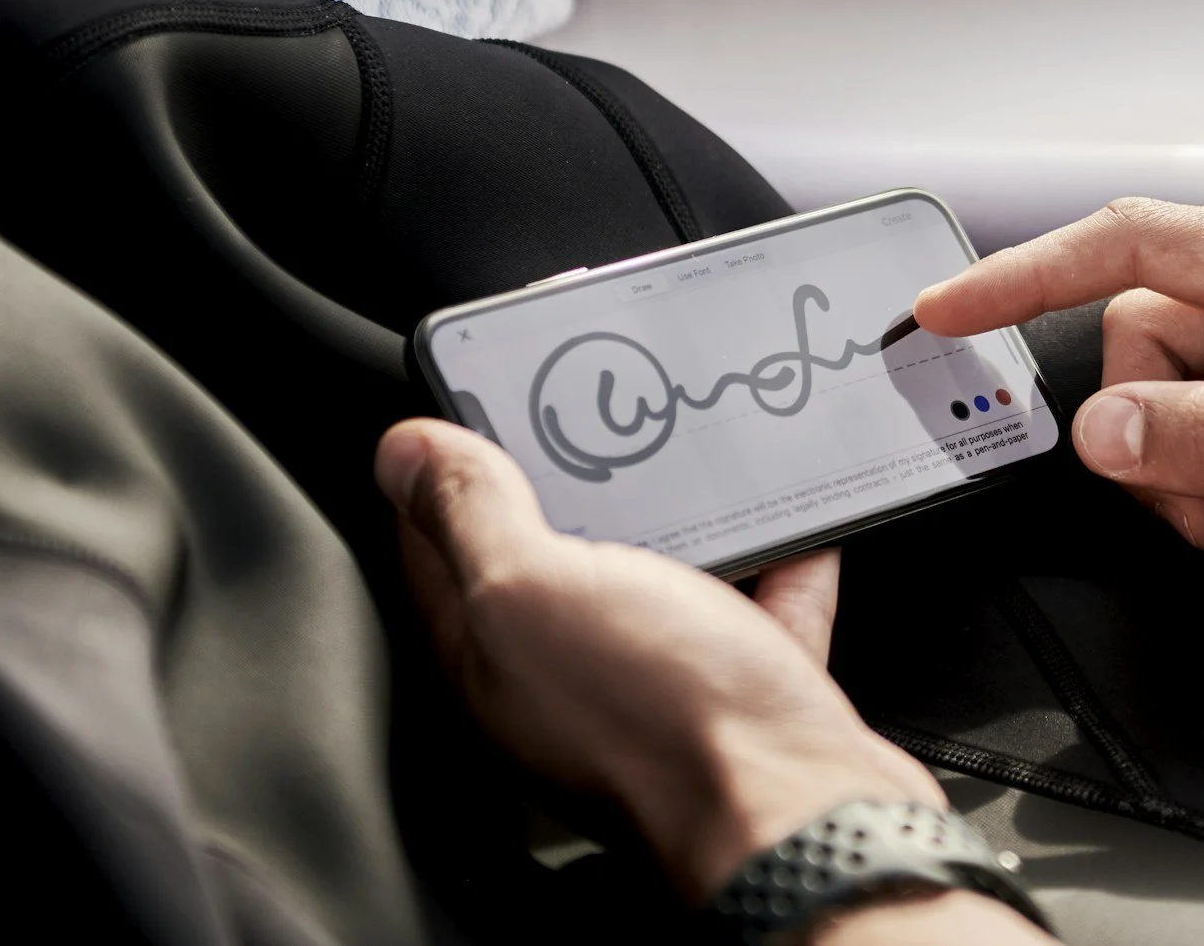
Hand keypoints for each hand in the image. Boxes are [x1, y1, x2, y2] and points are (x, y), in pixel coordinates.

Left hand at [374, 419, 942, 898]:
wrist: (800, 809)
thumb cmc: (662, 721)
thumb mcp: (532, 587)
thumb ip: (471, 515)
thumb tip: (404, 452)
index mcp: (494, 653)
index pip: (439, 544)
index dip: (447, 463)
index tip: (477, 394)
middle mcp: (569, 676)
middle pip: (554, 556)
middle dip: (569, 480)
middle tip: (591, 407)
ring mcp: (661, 685)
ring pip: (659, 579)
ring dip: (676, 516)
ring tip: (689, 450)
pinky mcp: (747, 691)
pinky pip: (759, 609)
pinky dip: (778, 562)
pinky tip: (795, 524)